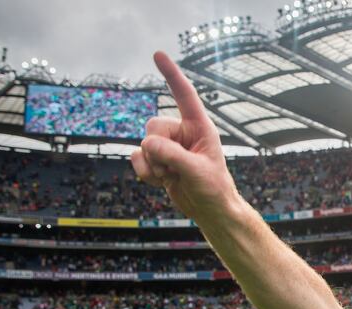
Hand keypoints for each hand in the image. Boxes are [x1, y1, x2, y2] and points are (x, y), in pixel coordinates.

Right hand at [131, 51, 239, 220]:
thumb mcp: (198, 171)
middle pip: (153, 126)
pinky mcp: (157, 161)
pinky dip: (145, 173)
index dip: (171, 75)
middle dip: (158, 150)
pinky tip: (162, 182)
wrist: (210, 209)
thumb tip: (147, 144)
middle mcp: (182, 133)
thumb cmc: (214, 188)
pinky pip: (137, 158)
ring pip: (143, 144)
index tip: (158, 55)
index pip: (185, 95)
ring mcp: (168, 147)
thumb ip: (173, 155)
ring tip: (172, 177)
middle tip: (174, 169)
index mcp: (200, 127)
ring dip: (152, 165)